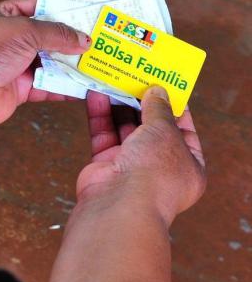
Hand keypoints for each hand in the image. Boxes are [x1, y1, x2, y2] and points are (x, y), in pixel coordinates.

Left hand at [0, 0, 90, 127]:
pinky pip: (47, 86)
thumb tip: (83, 39)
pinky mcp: (20, 89)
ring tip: (97, 61)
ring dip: (71, 64)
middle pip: (48, 38)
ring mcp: (16, 66)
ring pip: (50, 63)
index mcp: (6, 16)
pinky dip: (64, 87)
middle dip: (71, 40)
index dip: (61, 9)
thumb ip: (55, 33)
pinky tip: (84, 87)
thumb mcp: (23, 31)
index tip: (86, 11)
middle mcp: (11, 40)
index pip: (38, 7)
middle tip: (99, 39)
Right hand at [77, 87, 205, 225]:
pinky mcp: (106, 164)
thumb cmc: (154, 171)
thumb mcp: (165, 132)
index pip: (184, 128)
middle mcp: (159, 165)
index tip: (164, 84)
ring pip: (124, 128)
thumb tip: (157, 91)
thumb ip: (159, 109)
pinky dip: (100, 115)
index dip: (175, 105)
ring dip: (118, 105)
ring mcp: (131, 165)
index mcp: (186, 163)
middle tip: (134, 77)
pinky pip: (104, 134)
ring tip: (113, 80)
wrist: (119, 204)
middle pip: (150, 126)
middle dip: (142, 102)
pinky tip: (95, 94)